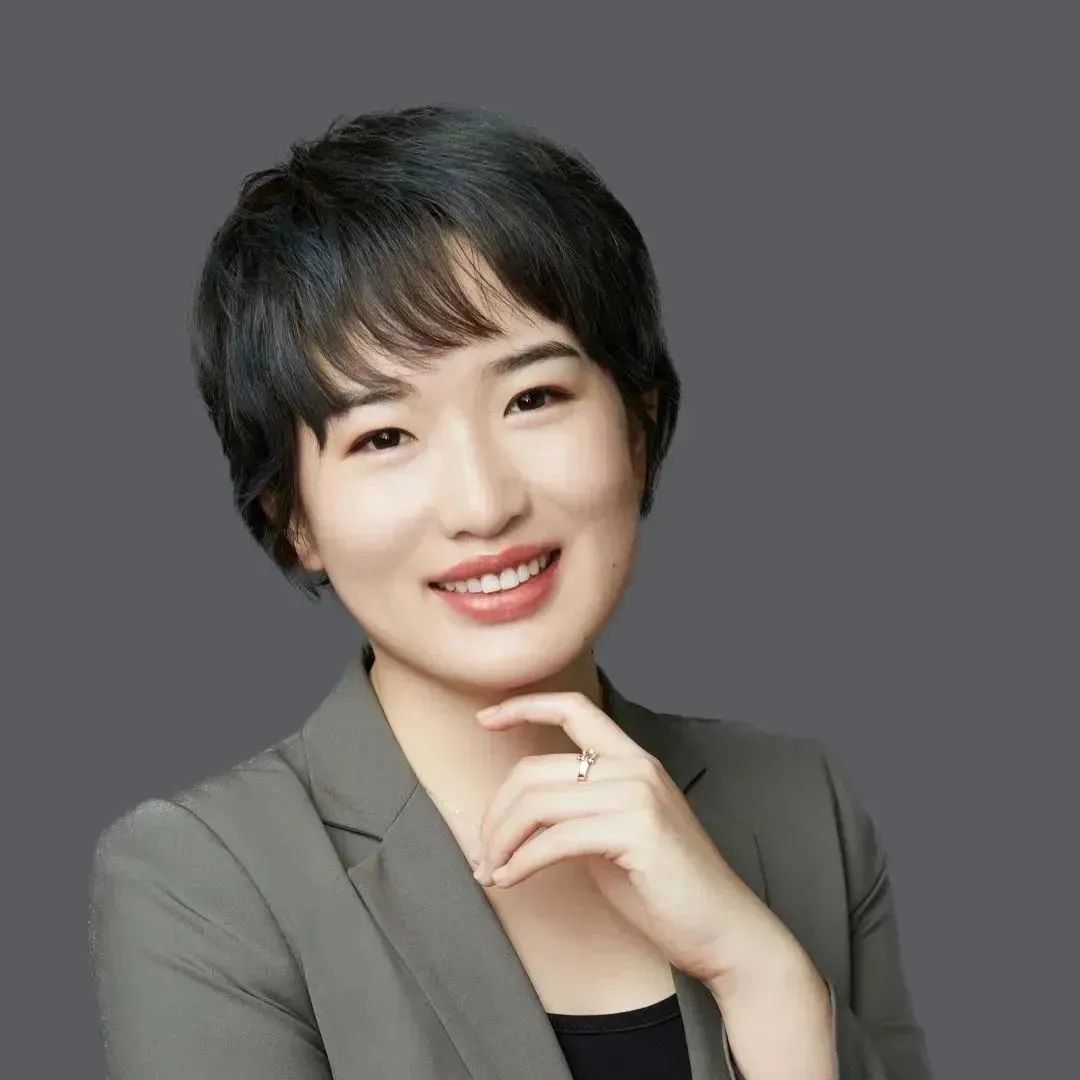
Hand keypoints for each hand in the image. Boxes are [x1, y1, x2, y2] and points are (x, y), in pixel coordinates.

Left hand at [472, 690, 807, 988]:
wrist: (724, 931)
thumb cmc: (665, 889)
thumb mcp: (614, 834)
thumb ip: (576, 810)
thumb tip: (513, 815)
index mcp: (633, 760)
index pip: (574, 709)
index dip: (524, 706)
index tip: (485, 718)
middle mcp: (636, 767)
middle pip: (536, 770)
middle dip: (495, 813)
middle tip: (482, 852)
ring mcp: (638, 796)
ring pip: (538, 802)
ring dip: (501, 841)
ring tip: (491, 871)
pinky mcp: (637, 830)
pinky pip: (555, 839)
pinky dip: (521, 862)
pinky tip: (509, 881)